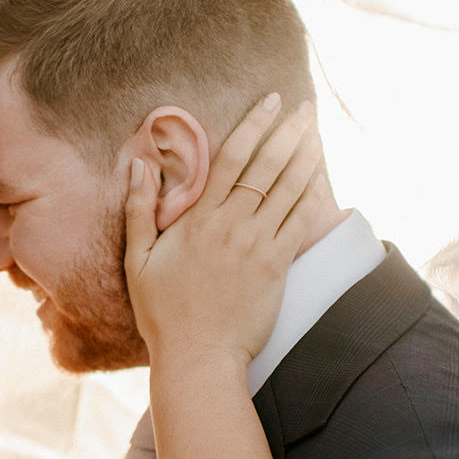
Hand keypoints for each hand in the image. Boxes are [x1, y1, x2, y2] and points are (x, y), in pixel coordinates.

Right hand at [125, 95, 321, 369]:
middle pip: (268, 166)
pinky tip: (321, 177)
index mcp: (199, 219)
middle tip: (304, 107)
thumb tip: (139, 164)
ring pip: (290, 190)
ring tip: (317, 132)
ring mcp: (259, 245)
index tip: (269, 102)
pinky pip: (300, 222)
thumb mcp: (138, 259)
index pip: (231, 157)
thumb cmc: (162, 312)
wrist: (198, 356)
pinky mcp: (277, 267)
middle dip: (289, 132)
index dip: (253, 125)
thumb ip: (138, 209)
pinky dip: (313, 196)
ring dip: (307, 157)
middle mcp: (233, 225)